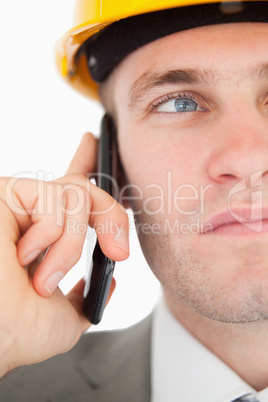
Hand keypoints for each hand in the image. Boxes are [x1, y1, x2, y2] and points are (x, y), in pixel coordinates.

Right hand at [0, 133, 128, 376]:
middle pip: (85, 188)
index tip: (91, 143)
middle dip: (111, 217)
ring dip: (71, 245)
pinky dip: (51, 234)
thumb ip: (89, 296)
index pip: (68, 191)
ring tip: (44, 279)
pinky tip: (23, 256)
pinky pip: (53, 198)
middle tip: (118, 251)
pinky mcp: (7, 194)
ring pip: (76, 196)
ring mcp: (20, 204)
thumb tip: (108, 280)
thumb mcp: (69, 316)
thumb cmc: (21, 331)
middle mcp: (33, 216)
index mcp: (46, 237)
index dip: (83, 162)